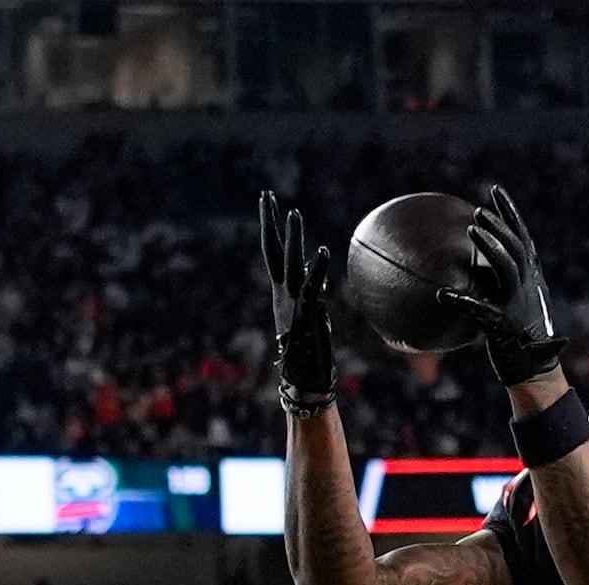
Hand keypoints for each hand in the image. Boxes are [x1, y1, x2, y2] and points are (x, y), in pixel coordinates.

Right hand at [259, 191, 335, 415]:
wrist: (305, 384)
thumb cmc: (309, 355)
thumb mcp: (309, 317)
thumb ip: (308, 295)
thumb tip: (311, 278)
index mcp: (283, 295)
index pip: (273, 255)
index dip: (271, 228)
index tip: (269, 203)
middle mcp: (284, 296)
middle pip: (273, 252)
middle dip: (270, 223)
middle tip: (267, 195)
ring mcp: (294, 305)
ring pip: (290, 265)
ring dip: (292, 239)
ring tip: (294, 212)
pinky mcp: (307, 317)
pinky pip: (311, 289)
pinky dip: (316, 269)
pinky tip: (321, 250)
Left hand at [448, 184, 565, 387]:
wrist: (536, 370)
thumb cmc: (522, 339)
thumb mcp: (516, 305)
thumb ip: (501, 285)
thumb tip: (474, 271)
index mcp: (532, 279)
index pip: (522, 238)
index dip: (510, 213)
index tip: (495, 191)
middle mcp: (528, 287)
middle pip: (515, 247)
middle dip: (499, 225)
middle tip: (479, 211)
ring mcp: (518, 304)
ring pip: (507, 266)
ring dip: (490, 244)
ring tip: (472, 228)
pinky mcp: (504, 325)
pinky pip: (480, 309)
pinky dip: (461, 300)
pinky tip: (441, 294)